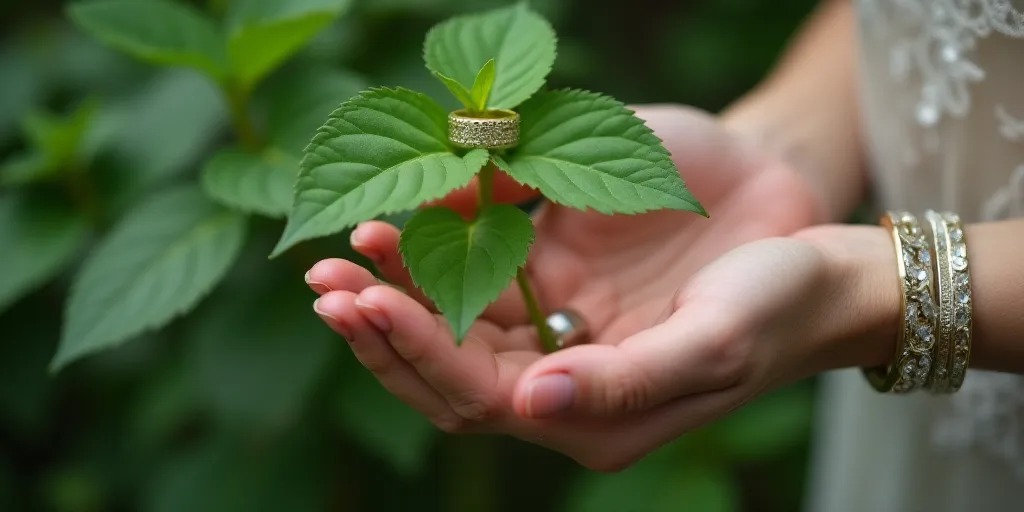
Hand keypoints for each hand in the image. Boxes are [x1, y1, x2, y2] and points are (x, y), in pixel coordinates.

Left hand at [306, 105, 822, 469]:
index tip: (364, 304)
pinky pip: (482, 258)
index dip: (415, 354)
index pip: (476, 397)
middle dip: (382, 326)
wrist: (812, 247)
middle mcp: (557, 370)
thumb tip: (528, 406)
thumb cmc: (774, 306)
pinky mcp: (558, 265)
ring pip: (452, 314)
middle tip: (326, 284)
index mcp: (587, 413)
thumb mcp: (709, 347)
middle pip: (445, 363)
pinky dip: (440, 238)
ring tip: (343, 253)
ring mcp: (555, 317)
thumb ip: (622, 382)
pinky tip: (404, 214)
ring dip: (395, 286)